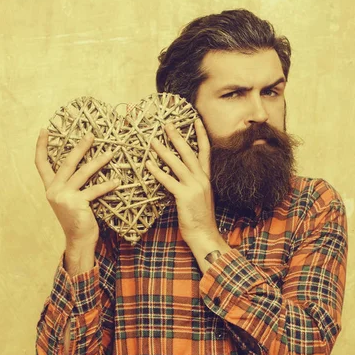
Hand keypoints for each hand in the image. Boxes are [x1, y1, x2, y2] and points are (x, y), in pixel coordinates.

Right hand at [35, 129, 118, 247]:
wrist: (79, 239)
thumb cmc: (77, 218)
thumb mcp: (69, 199)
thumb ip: (71, 184)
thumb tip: (87, 164)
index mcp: (50, 187)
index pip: (41, 163)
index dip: (41, 146)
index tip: (44, 130)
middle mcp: (54, 190)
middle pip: (66, 163)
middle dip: (79, 147)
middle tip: (91, 135)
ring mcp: (64, 196)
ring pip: (83, 173)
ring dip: (98, 162)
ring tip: (110, 153)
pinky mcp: (76, 203)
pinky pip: (94, 190)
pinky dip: (107, 185)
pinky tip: (117, 181)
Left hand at [146, 119, 219, 247]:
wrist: (204, 234)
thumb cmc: (199, 218)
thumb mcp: (199, 197)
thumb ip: (191, 184)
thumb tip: (177, 175)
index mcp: (206, 179)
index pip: (205, 152)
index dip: (201, 135)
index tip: (196, 120)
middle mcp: (202, 180)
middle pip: (189, 153)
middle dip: (178, 137)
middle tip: (167, 125)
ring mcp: (194, 187)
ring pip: (177, 164)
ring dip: (164, 151)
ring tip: (152, 141)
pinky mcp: (185, 196)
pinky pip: (169, 180)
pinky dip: (157, 172)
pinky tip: (148, 165)